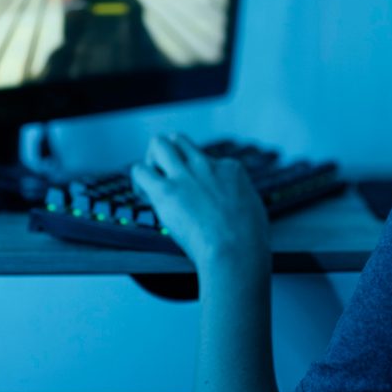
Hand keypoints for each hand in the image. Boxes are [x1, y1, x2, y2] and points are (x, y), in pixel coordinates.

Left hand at [131, 134, 270, 275]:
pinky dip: (139, 181)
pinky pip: (140, 170)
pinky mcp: (166, 191)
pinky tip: (144, 196)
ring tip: (152, 183)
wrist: (236, 251)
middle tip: (164, 176)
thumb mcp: (252, 207)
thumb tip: (235, 204)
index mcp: (229, 168)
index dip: (194, 175)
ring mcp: (184, 175)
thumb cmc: (248, 240)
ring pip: (158, 144)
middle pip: (178, 140)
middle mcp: (205, 165)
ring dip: (151, 161)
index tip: (194, 194)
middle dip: (168, 154)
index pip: (203, 158)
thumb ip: (239, 198)